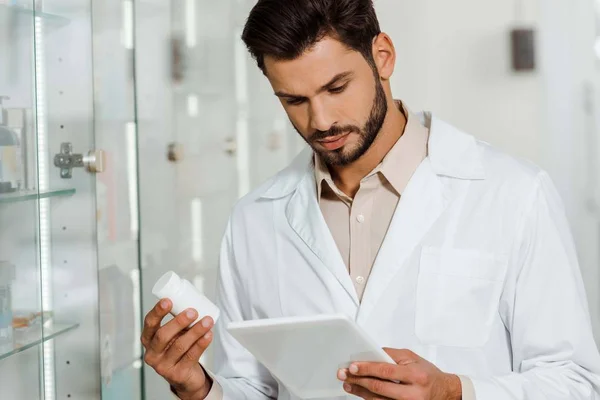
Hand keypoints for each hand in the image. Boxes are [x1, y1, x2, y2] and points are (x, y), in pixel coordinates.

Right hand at [141, 299, 214, 399]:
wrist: (185, 376)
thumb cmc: (178, 348)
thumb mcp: (174, 335)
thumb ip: (179, 321)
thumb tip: (194, 301)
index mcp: (148, 339)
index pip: (149, 323)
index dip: (158, 312)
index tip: (169, 301)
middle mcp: (152, 353)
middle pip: (163, 335)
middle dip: (179, 322)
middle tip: (193, 311)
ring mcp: (163, 366)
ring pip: (179, 346)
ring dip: (195, 331)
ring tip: (207, 321)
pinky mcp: (177, 374)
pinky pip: (191, 356)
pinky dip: (201, 344)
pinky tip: (208, 335)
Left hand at [337, 348, 461, 399]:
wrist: (445, 393)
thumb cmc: (428, 374)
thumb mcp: (413, 358)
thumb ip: (392, 354)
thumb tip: (371, 352)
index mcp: (416, 376)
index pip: (386, 371)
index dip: (366, 368)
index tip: (352, 366)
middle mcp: (413, 394)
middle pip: (379, 387)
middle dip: (358, 380)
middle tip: (344, 375)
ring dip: (360, 393)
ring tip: (348, 385)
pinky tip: (361, 395)